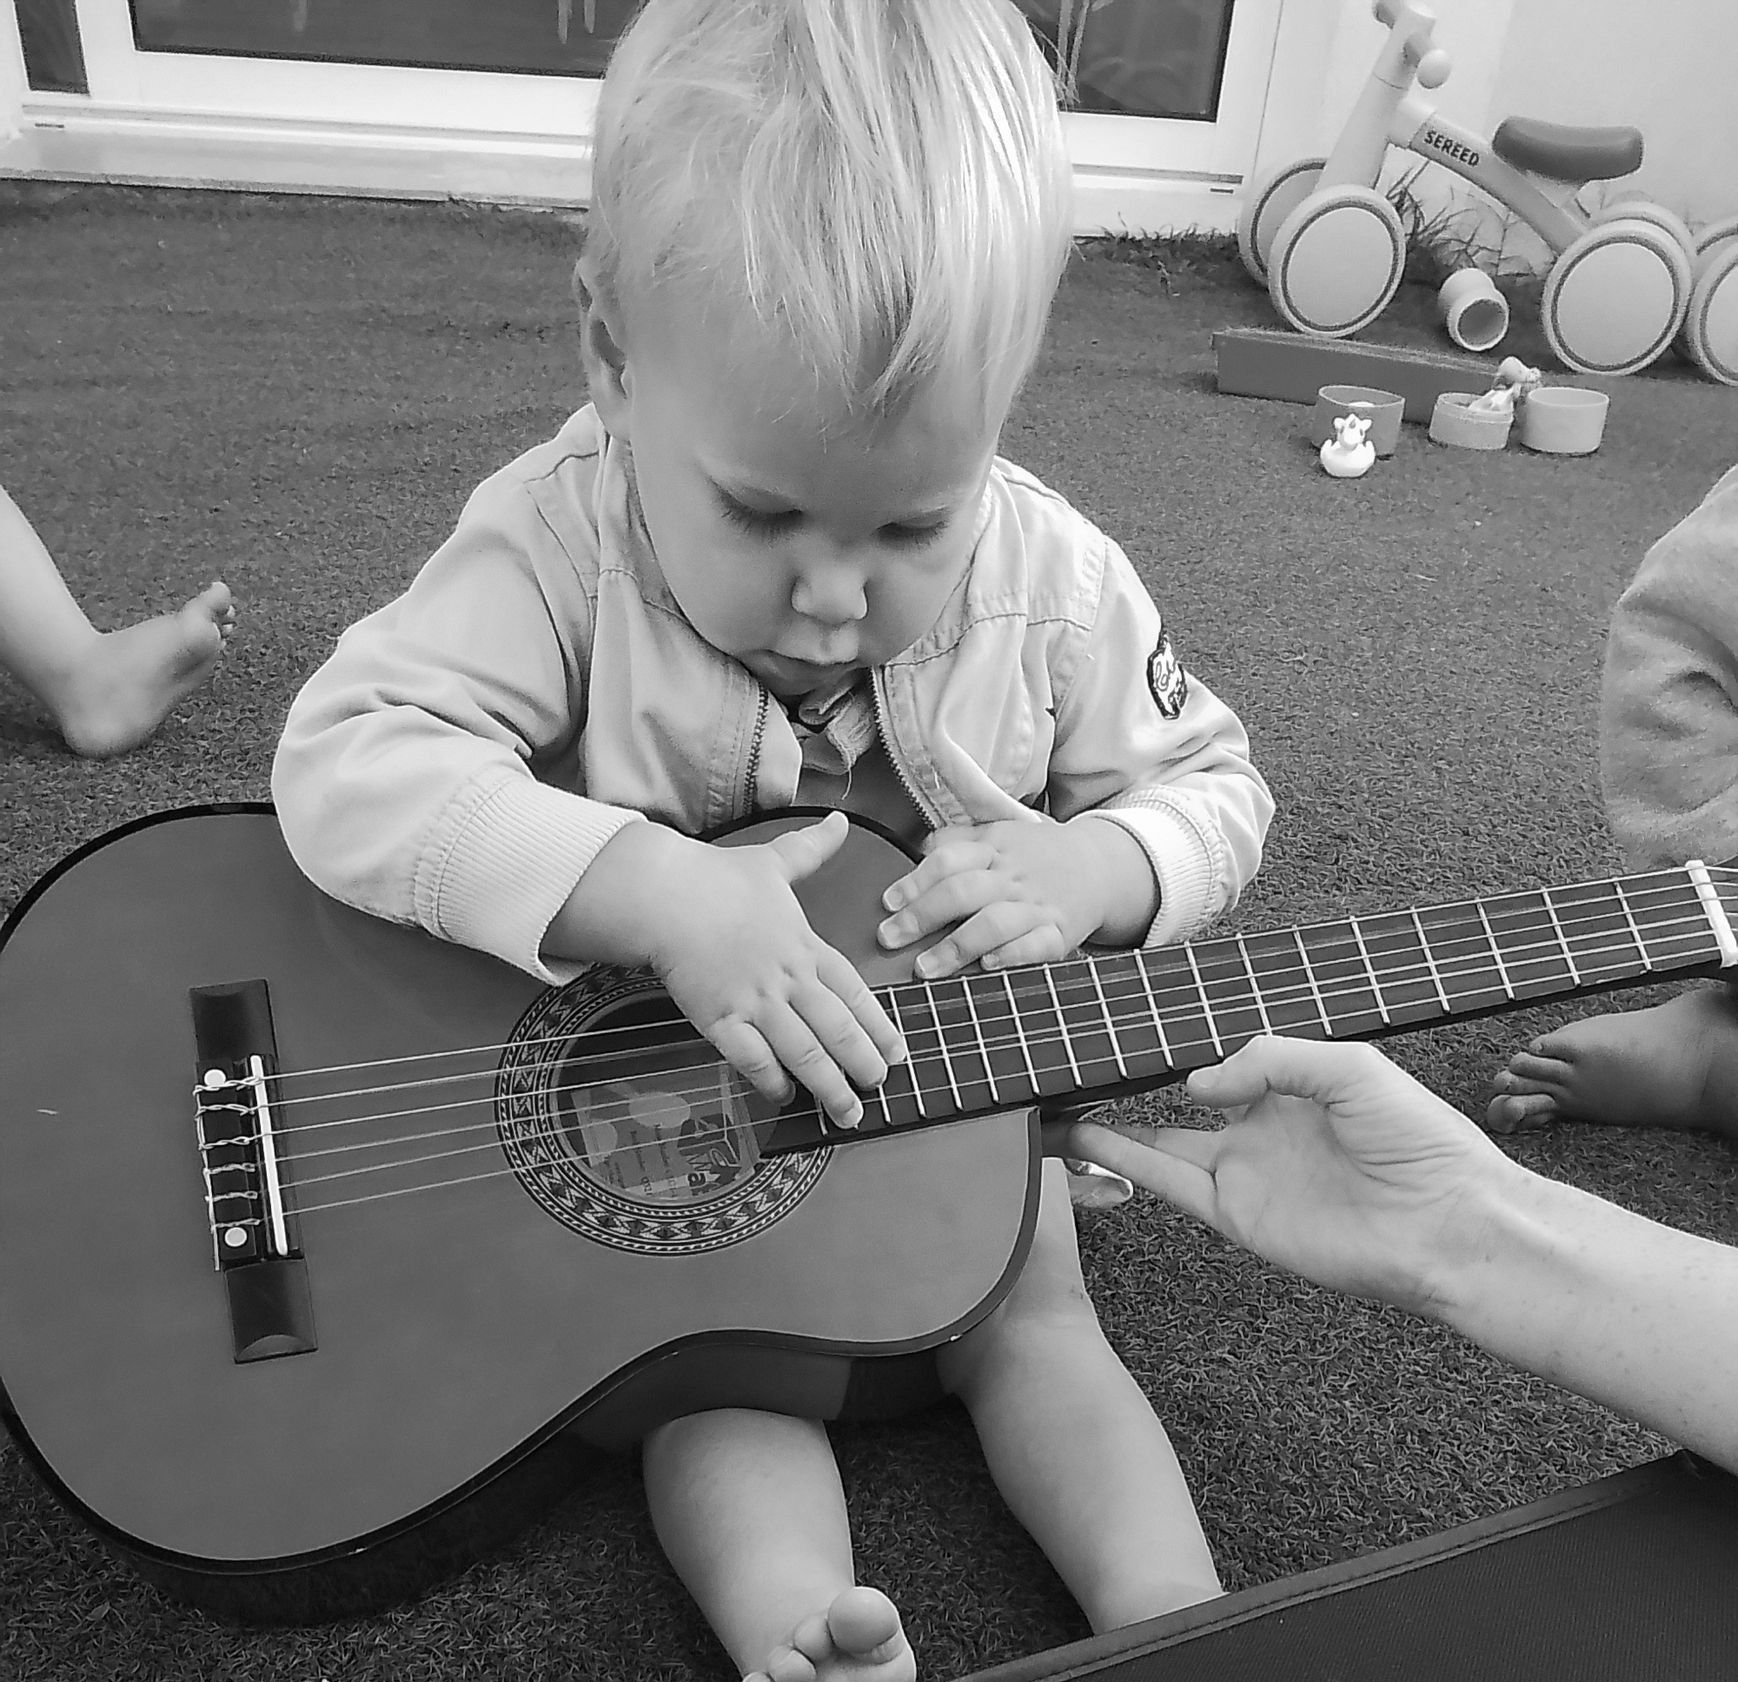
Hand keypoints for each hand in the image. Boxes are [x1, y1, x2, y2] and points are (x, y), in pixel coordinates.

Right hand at [644, 812, 905, 1127]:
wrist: (663, 894)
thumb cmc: (716, 878)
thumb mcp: (773, 860)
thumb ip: (812, 849)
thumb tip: (841, 821)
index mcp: (804, 945)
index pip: (854, 991)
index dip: (879, 1024)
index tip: (897, 1051)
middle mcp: (787, 977)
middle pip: (836, 1028)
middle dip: (862, 1063)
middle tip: (879, 1087)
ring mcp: (754, 1000)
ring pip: (803, 1051)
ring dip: (828, 1085)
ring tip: (846, 1111)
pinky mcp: (718, 1018)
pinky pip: (752, 1058)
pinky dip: (771, 1080)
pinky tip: (784, 1096)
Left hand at [875, 815, 1150, 978]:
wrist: (1101, 866)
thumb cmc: (1035, 857)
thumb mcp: (998, 836)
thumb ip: (957, 842)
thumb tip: (916, 849)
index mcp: (994, 847)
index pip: (949, 859)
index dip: (915, 882)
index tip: (887, 904)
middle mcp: (1012, 876)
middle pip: (964, 891)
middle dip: (922, 916)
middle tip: (889, 938)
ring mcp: (1037, 906)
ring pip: (994, 923)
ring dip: (957, 946)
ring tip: (924, 968)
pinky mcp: (1059, 934)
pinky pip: (1036, 946)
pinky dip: (1012, 957)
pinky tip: (987, 967)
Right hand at [1065, 1036, 1519, 1315]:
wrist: (1451, 1225)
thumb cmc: (1421, 1142)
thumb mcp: (1349, 1067)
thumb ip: (1268, 1058)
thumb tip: (1194, 1085)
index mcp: (1290, 1085)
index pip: (1218, 1057)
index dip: (1174, 1043)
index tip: (1127, 1024)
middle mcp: (1257, 1128)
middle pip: (1172, 1103)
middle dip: (1124, 1086)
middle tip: (1073, 1065)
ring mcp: (1242, 1173)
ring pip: (1154, 1145)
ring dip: (1104, 1127)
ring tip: (1051, 1106)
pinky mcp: (1236, 1215)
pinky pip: (1167, 1184)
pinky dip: (1121, 1162)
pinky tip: (1082, 1139)